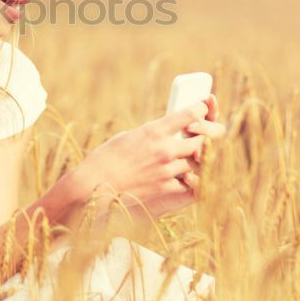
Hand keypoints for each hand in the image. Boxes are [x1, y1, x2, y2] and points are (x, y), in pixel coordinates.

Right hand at [72, 96, 224, 226]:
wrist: (91, 189)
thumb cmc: (104, 161)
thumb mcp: (127, 137)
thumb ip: (151, 135)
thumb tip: (167, 135)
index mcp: (153, 131)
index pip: (190, 114)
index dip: (201, 109)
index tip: (203, 108)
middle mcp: (165, 150)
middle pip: (202, 139)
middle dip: (207, 135)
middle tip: (206, 134)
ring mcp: (168, 172)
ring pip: (200, 162)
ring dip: (200, 158)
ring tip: (197, 156)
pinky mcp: (167, 192)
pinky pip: (194, 186)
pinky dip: (197, 180)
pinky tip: (193, 177)